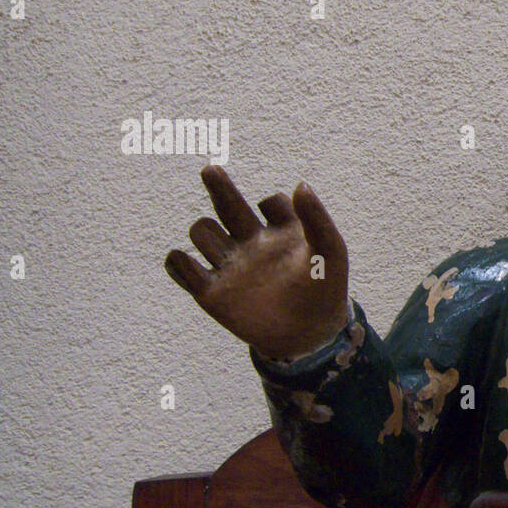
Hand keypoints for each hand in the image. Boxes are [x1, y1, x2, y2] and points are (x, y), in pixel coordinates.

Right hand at [165, 166, 349, 360]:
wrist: (309, 337)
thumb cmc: (324, 292)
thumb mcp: (330, 252)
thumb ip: (317, 218)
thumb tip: (301, 184)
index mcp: (280, 231)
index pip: (271, 201)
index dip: (275, 205)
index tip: (289, 219)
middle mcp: (252, 243)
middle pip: (227, 204)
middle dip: (218, 185)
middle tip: (211, 170)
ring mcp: (231, 266)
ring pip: (202, 231)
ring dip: (206, 232)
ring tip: (220, 245)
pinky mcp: (212, 293)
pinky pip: (181, 268)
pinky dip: (178, 262)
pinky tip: (186, 260)